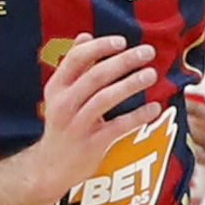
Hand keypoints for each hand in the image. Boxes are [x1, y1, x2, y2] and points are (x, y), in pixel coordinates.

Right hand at [28, 35, 162, 197]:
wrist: (50, 167)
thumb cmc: (62, 125)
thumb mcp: (59, 94)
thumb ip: (73, 66)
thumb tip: (85, 36)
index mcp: (55, 88)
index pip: (75, 59)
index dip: (99, 47)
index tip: (122, 41)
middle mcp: (62, 105)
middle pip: (94, 76)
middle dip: (123, 62)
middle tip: (147, 52)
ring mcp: (76, 126)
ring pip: (105, 99)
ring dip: (130, 84)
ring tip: (151, 75)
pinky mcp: (91, 145)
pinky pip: (117, 127)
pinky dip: (137, 116)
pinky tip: (154, 108)